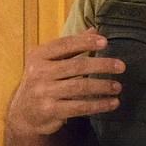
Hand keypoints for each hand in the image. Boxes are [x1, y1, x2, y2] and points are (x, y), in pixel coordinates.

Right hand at [5, 28, 124, 137]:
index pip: (65, 44)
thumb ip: (70, 47)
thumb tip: (94, 31)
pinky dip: (99, 105)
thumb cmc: (41, 82)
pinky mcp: (51, 110)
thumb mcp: (49, 61)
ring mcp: (44, 92)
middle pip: (77, 66)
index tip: (105, 42)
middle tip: (121, 66)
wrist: (24, 114)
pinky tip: (113, 103)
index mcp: (38, 55)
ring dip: (103, 86)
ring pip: (81, 87)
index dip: (86, 42)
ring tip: (118, 87)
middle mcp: (39, 72)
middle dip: (102, 65)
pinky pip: (80, 107)